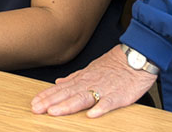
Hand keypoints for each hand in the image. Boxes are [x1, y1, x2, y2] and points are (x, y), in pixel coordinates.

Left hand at [30, 45, 155, 117]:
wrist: (137, 57)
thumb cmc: (115, 65)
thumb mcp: (91, 69)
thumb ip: (75, 78)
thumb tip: (58, 82)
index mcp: (83, 78)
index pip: (62, 88)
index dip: (47, 95)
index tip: (34, 102)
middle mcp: (90, 83)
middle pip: (67, 93)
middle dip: (50, 101)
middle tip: (36, 109)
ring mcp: (104, 89)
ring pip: (83, 97)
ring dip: (68, 105)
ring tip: (54, 112)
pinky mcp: (119, 95)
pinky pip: (109, 102)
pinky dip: (100, 108)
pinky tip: (91, 115)